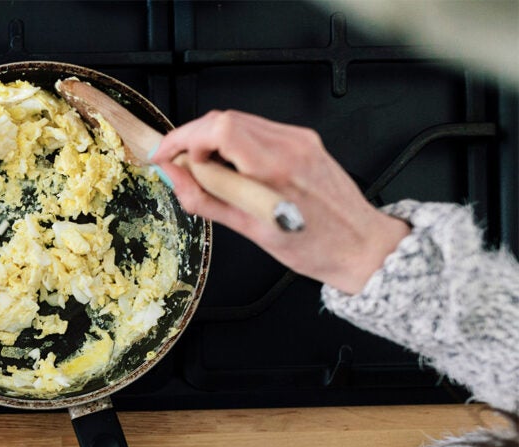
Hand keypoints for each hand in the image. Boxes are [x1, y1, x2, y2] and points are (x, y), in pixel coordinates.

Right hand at [151, 110, 409, 294]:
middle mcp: (290, 146)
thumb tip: (174, 176)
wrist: (360, 244)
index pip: (219, 129)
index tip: (166, 155)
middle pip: (224, 119)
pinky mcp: (303, 139)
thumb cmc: (313, 246)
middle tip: (179, 164)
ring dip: (212, 140)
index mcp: (276, 170)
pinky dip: (234, 143)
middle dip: (193, 138)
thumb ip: (205, 199)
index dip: (184, 137)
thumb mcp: (250, 231)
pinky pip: (257, 130)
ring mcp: (299, 139)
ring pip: (238, 121)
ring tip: (204, 170)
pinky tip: (232, 167)